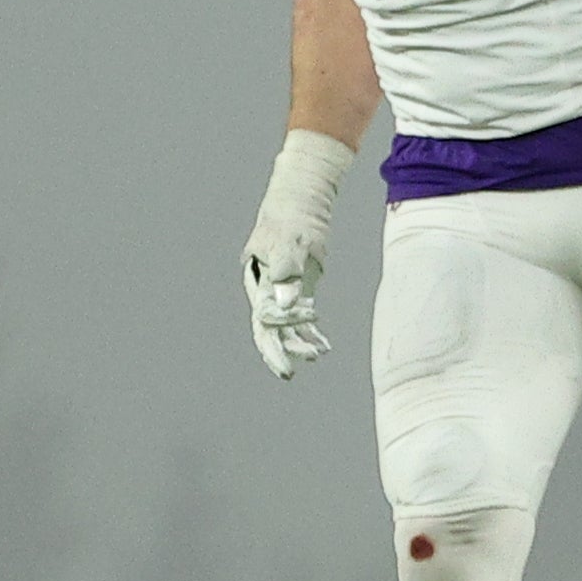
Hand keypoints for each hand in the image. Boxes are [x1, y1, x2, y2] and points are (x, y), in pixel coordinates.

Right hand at [244, 223, 328, 380]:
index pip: (265, 314)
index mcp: (257, 282)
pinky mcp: (298, 292)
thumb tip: (285, 302)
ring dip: (299, 345)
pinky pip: (300, 322)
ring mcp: (281, 294)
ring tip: (318, 355)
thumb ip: (286, 269)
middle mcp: (266, 292)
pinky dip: (310, 334)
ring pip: (284, 329)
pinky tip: (324, 347)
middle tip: (288, 375)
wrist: (298, 206)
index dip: (285, 321)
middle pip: (267, 330)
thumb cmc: (292, 221)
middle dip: (277, 353)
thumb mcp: (289, 242)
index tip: (314, 313)